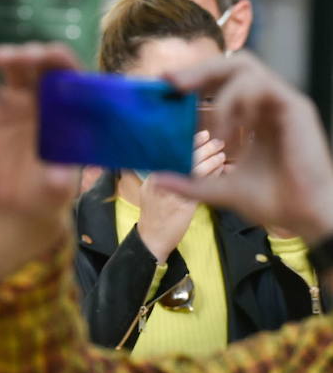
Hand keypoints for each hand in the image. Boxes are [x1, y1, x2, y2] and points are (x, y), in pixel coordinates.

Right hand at [0, 45, 81, 279]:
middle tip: (26, 57)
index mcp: (69, 109)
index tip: (53, 54)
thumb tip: (60, 173)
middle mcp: (45, 97)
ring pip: (14, 69)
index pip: (70, 76)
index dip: (63, 61)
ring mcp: (16, 100)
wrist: (19, 203)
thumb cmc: (48, 192)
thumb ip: (59, 176)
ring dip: (9, 56)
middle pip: (41, 66)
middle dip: (35, 56)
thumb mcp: (58, 187)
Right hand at [136, 130, 224, 261]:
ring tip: (221, 154)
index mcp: (153, 176)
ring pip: (195, 170)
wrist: (152, 238)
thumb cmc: (154, 214)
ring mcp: (172, 193)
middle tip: (216, 142)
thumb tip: (184, 157)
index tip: (201, 134)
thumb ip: (164, 175)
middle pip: (185, 158)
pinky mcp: (185, 205)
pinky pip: (202, 186)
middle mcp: (161, 182)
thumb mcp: (152, 190)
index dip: (189, 142)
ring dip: (211, 160)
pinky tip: (220, 170)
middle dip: (203, 148)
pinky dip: (212, 176)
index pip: (172, 152)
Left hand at [157, 52, 332, 243]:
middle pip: (231, 65)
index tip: (162, 87)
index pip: (220, 83)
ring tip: (208, 124)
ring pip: (245, 66)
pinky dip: (236, 101)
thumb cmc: (273, 201)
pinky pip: (260, 84)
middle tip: (168, 82)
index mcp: (251, 116)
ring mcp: (281, 103)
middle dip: (197, 69)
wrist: (305, 215)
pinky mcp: (295, 107)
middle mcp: (266, 104)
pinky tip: (228, 132)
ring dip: (216, 89)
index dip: (193, 80)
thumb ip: (190, 183)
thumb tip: (156, 179)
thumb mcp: (219, 189)